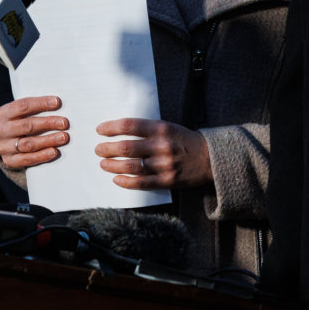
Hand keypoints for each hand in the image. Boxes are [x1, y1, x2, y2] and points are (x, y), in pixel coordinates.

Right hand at [0, 96, 68, 170]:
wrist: (6, 145)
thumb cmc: (19, 123)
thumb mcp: (20, 114)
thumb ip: (34, 109)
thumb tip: (57, 103)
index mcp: (2, 114)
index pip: (22, 106)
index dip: (41, 104)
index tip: (57, 103)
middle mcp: (0, 130)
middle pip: (26, 125)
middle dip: (47, 123)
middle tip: (64, 123)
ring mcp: (3, 147)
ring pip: (28, 144)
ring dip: (48, 140)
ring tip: (63, 137)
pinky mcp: (9, 161)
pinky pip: (27, 159)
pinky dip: (42, 155)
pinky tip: (54, 152)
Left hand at [94, 118, 211, 189]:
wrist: (210, 158)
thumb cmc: (185, 140)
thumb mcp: (169, 127)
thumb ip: (147, 129)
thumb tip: (119, 132)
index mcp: (162, 128)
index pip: (130, 126)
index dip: (111, 128)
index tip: (100, 130)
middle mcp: (162, 146)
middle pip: (127, 147)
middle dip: (108, 149)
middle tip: (98, 150)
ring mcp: (164, 165)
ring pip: (131, 166)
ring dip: (113, 166)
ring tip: (103, 164)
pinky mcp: (167, 180)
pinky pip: (141, 183)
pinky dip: (126, 182)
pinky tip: (117, 179)